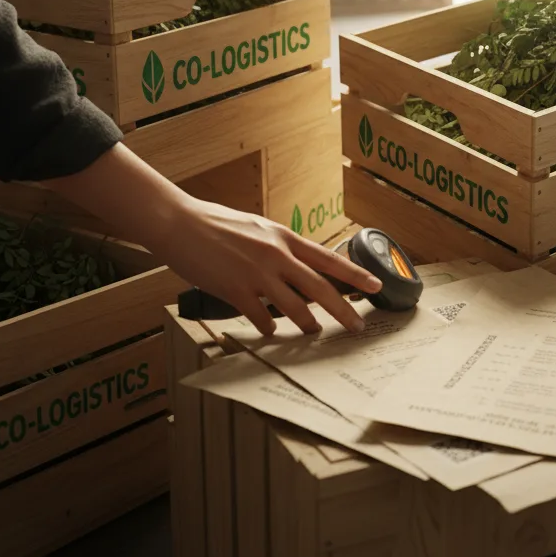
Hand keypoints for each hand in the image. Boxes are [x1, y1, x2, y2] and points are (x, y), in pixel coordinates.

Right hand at [42, 143, 380, 335]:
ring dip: (307, 324)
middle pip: (320, 288)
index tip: (375, 286)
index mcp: (284, 238)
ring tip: (314, 333)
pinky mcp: (234, 289)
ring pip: (294, 307)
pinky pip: (260, 317)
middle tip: (358, 327)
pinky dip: (268, 326)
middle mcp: (277, 255)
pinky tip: (269, 330)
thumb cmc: (217, 224)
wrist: (180, 223)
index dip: (355, 274)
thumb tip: (298, 266)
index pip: (328, 259)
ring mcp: (257, 273)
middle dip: (343, 310)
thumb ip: (279, 248)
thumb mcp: (258, 229)